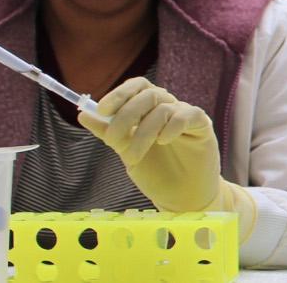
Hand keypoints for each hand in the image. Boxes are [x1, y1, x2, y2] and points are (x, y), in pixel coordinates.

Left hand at [80, 78, 253, 226]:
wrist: (182, 198)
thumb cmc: (156, 174)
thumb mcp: (126, 151)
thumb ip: (109, 132)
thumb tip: (83, 114)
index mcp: (149, 109)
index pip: (136, 87)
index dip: (119, 94)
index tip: (102, 111)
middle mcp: (168, 107)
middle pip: (148, 94)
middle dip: (126, 115)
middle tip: (112, 140)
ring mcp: (186, 116)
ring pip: (163, 108)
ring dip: (143, 132)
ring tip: (131, 158)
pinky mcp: (202, 127)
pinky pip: (187, 115)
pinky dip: (171, 127)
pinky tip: (162, 142)